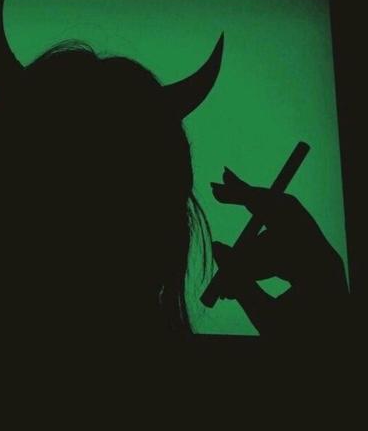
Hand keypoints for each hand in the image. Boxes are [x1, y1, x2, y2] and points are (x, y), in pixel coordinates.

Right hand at [209, 167, 348, 335]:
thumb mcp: (266, 317)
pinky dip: (259, 262)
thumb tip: (218, 246)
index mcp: (316, 264)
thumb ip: (240, 280)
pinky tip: (243, 288)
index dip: (246, 196)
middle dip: (250, 199)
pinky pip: (281, 250)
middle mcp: (322, 254)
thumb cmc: (305, 348)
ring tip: (227, 291)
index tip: (218, 189)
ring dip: (249, 254)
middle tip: (218, 189)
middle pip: (283, 209)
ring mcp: (319, 259)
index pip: (280, 213)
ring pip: (276, 235)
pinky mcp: (313, 267)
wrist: (333, 362)